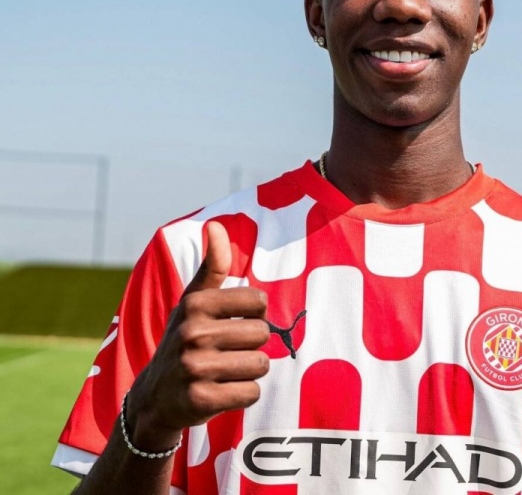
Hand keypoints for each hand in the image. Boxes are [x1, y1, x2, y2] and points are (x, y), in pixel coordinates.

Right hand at [126, 221, 269, 450]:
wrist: (154, 397)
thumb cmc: (184, 340)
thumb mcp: (193, 301)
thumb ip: (212, 265)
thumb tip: (215, 224)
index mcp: (194, 304)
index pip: (259, 302)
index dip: (255, 315)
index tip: (236, 323)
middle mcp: (191, 333)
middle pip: (262, 334)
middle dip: (253, 346)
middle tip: (229, 352)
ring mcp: (193, 368)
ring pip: (260, 365)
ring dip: (250, 371)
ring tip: (226, 372)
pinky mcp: (200, 401)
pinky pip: (251, 393)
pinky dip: (244, 394)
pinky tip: (222, 392)